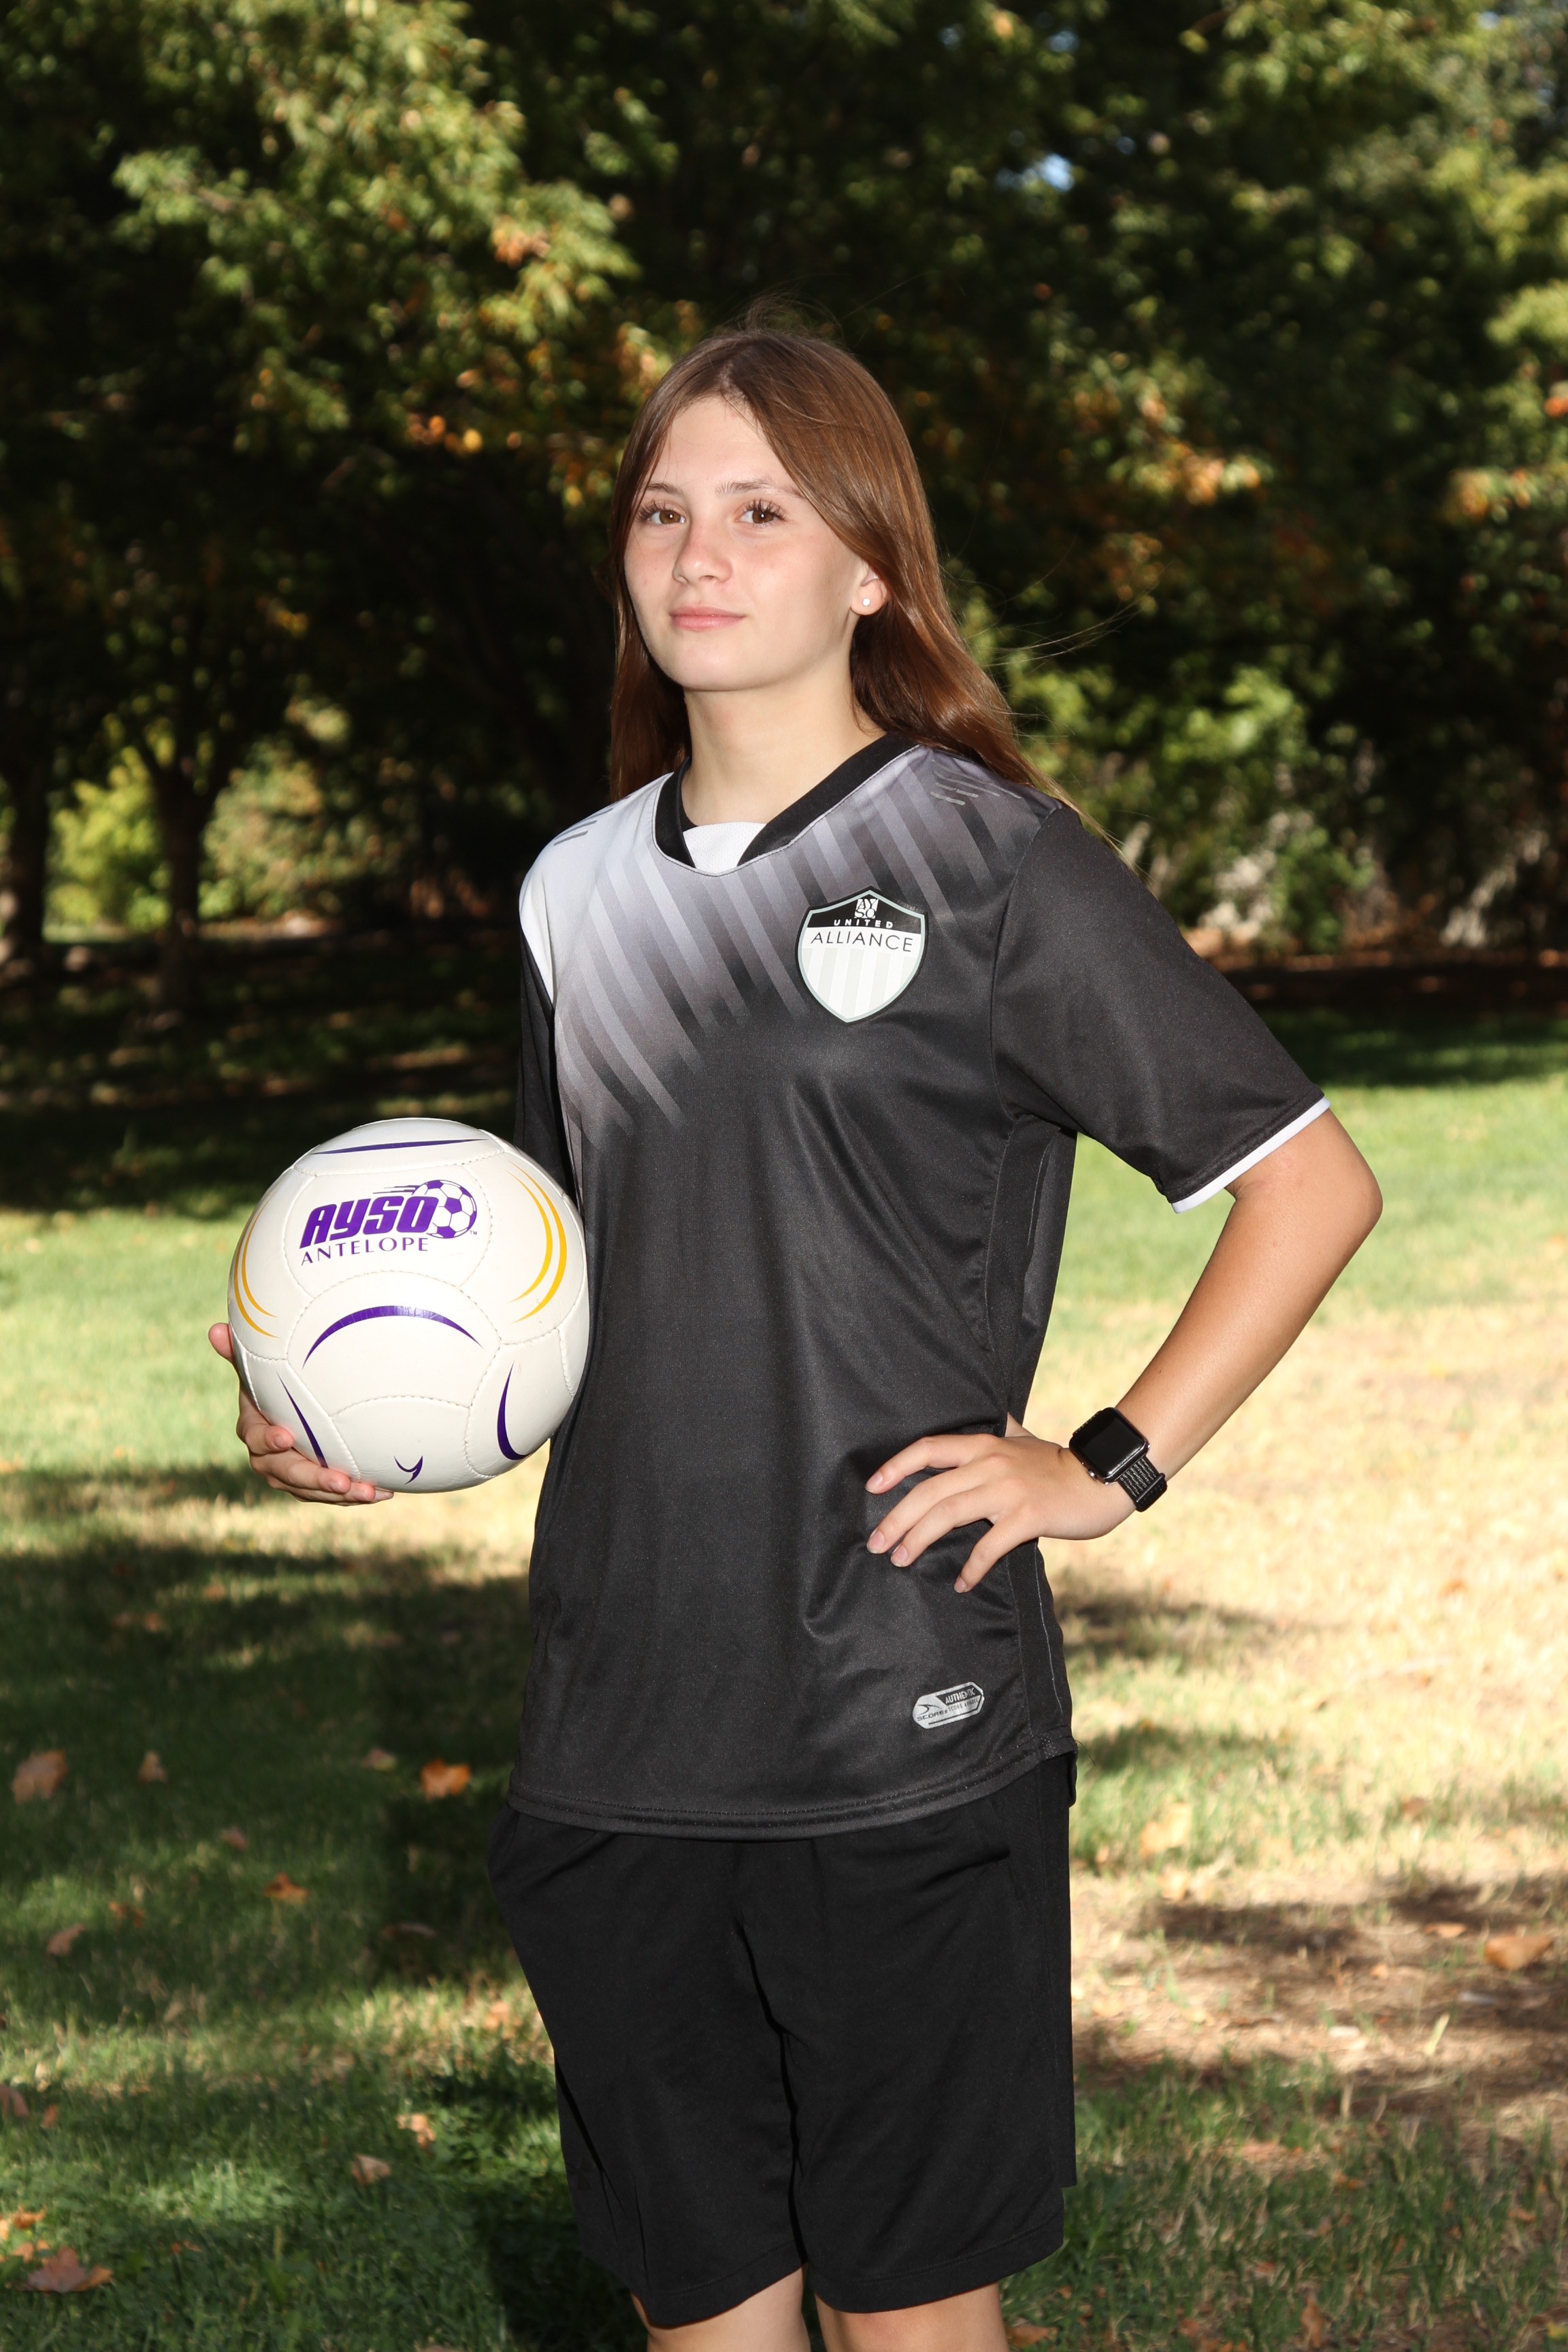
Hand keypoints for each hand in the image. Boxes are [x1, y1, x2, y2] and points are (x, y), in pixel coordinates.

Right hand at [208, 1324, 389, 1504]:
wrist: (293, 1409)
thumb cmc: (274, 1383)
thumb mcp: (259, 1367)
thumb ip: (239, 1352)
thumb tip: (215, 1329)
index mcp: (254, 1429)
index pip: (257, 1438)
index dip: (269, 1439)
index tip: (286, 1436)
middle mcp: (267, 1458)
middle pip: (287, 1473)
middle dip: (315, 1478)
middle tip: (341, 1480)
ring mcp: (290, 1475)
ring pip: (311, 1490)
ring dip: (340, 1494)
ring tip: (368, 1492)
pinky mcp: (311, 1486)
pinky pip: (330, 1495)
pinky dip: (353, 1496)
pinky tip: (382, 1492)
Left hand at [866, 1416, 1129, 1590]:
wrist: (1101, 1479)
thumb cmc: (1057, 1464)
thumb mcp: (1022, 1437)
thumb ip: (998, 1429)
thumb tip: (986, 1415)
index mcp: (984, 1445)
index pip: (928, 1449)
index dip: (896, 1467)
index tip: (873, 1488)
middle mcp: (991, 1463)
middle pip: (930, 1490)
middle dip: (897, 1518)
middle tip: (877, 1543)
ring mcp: (1008, 1490)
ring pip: (949, 1515)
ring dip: (919, 1540)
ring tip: (901, 1560)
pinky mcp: (1027, 1517)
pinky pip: (989, 1546)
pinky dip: (971, 1567)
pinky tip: (961, 1583)